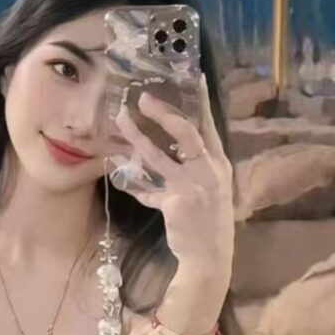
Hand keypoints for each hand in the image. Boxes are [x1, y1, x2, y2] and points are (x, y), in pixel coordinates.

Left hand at [113, 75, 234, 318]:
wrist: (209, 257)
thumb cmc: (209, 221)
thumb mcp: (212, 189)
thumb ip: (196, 166)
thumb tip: (173, 145)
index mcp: (218, 164)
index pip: (209, 126)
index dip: (202, 101)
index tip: (196, 76)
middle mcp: (208, 171)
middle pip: (185, 133)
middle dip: (163, 113)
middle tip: (143, 98)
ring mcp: (192, 187)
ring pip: (158, 156)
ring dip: (137, 137)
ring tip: (120, 120)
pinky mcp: (174, 203)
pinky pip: (147, 190)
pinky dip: (132, 182)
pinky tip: (115, 171)